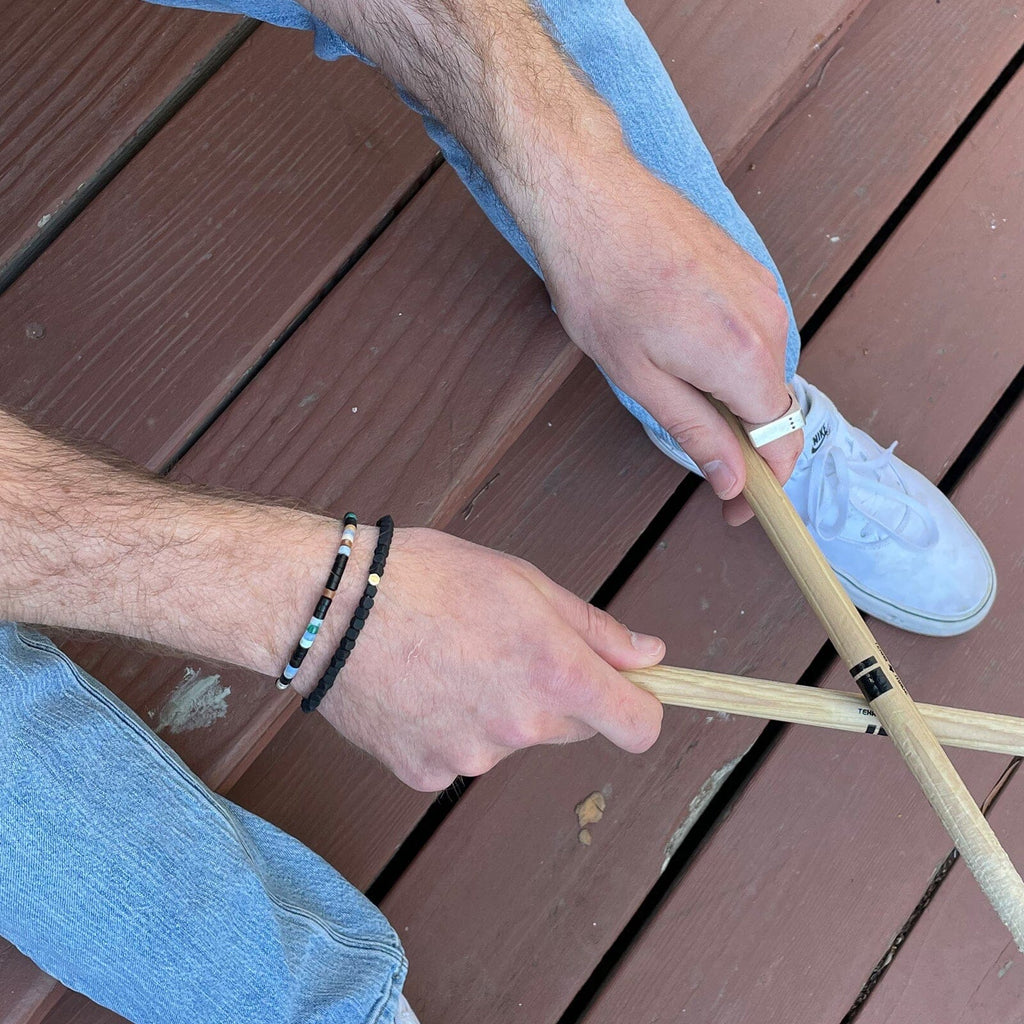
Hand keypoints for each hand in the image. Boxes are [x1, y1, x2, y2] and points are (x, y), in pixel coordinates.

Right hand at [307, 527, 664, 790]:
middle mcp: (521, 726)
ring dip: (499, 709)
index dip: (641, 708)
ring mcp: (472, 757)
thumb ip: (595, 628)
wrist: (332, 606)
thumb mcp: (523, 582)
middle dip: (556, 694)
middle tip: (506, 647)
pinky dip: (452, 728)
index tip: (627, 691)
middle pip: (571, 727)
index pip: (639, 727)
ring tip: (450, 660)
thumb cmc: (427, 577)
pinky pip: (462, 754)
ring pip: (513, 739)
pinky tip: (421, 688)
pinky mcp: (426, 773)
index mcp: (555, 674)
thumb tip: (650, 657)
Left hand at [539, 162, 802, 524]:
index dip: (765, 482)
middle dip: (741, 437)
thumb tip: (734, 481)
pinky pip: (754, 331)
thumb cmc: (601, 286)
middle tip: (694, 450)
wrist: (592, 196)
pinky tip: (681, 344)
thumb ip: (696, 432)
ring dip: (730, 392)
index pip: (781, 440)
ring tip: (671, 381)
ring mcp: (764, 288)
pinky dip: (728, 356)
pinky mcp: (751, 268)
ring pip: (762, 368)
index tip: (737, 507)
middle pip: (773, 404)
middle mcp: (769, 322)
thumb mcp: (640, 379)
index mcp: (744, 358)